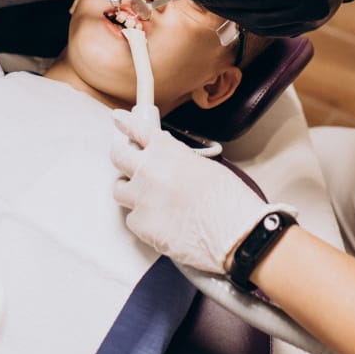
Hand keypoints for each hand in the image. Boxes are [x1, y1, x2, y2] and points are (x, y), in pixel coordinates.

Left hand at [110, 106, 276, 274]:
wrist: (236, 234)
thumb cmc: (230, 202)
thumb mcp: (206, 166)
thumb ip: (179, 160)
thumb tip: (167, 163)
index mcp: (167, 151)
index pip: (137, 128)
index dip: (126, 122)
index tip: (118, 119)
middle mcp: (149, 170)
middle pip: (118, 155)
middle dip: (123, 157)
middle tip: (130, 164)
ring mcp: (141, 198)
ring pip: (119, 189)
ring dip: (131, 190)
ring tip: (149, 198)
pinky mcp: (141, 224)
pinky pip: (131, 218)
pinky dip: (142, 219)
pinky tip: (161, 222)